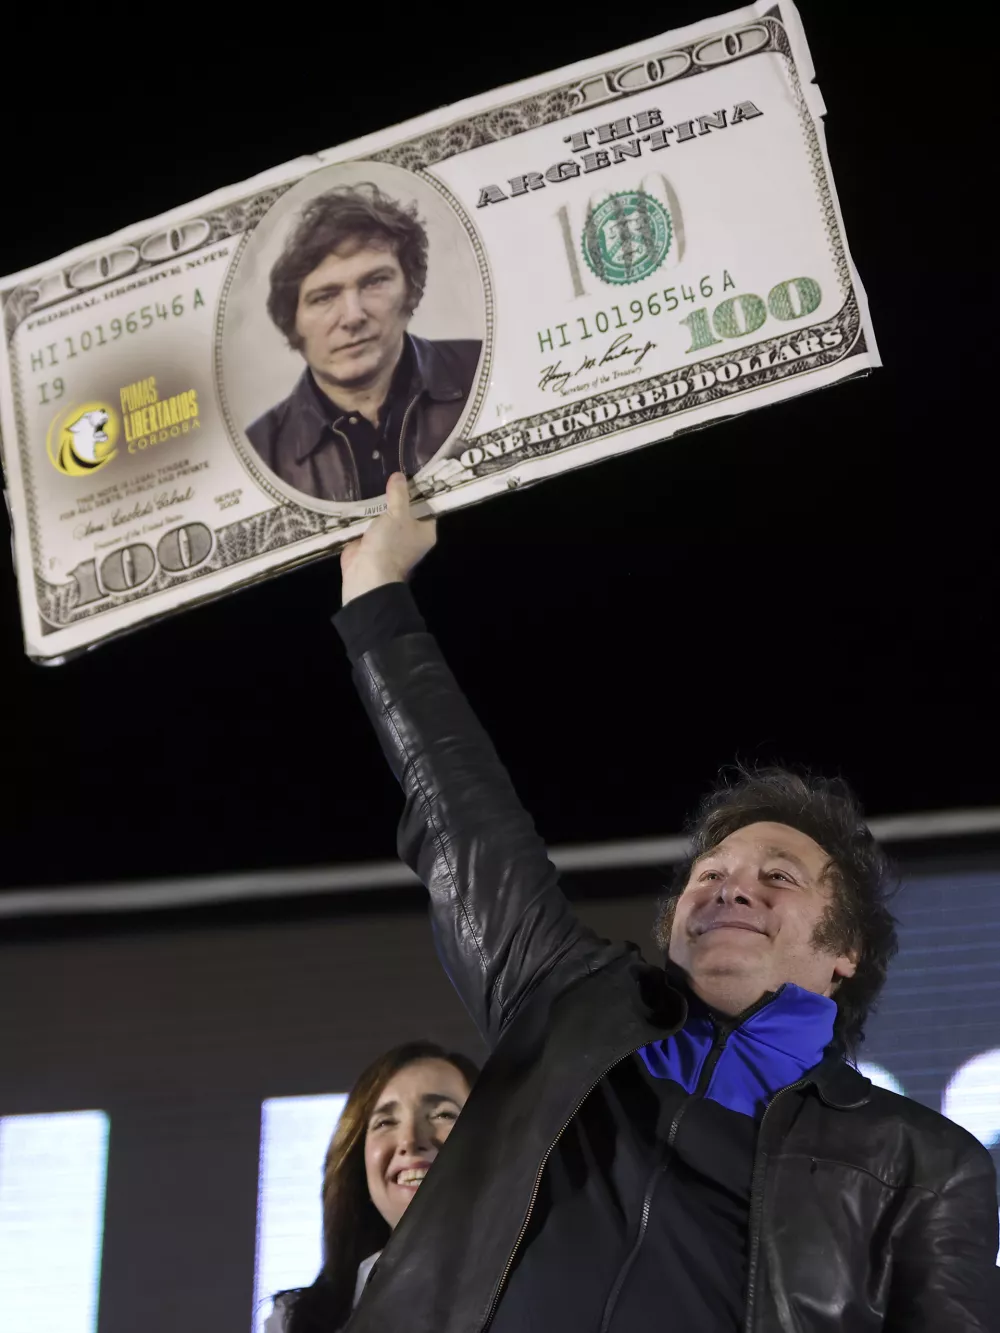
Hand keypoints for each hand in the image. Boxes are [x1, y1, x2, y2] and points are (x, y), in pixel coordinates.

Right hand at [340, 473, 437, 603]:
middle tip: (390, 470)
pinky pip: (369, 522)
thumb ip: (399, 494)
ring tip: (373, 476)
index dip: (419, 490)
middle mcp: (409, 535)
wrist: (367, 574)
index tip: (411, 472)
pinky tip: (359, 494)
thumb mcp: (398, 515)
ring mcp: (389, 539)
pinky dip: (364, 512)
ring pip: (385, 515)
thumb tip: (400, 476)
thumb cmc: (391, 544)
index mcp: (425, 531)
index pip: (426, 506)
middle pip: (404, 509)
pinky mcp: (370, 541)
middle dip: (396, 494)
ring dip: (378, 502)